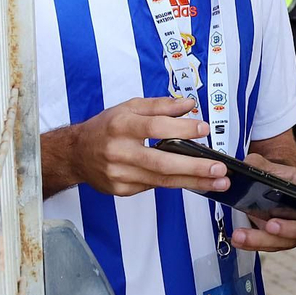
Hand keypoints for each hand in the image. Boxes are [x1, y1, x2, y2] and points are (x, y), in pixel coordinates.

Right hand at [65, 96, 231, 196]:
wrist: (75, 154)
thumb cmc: (106, 127)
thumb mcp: (130, 108)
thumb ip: (161, 105)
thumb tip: (190, 105)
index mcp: (120, 126)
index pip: (154, 127)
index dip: (181, 128)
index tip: (204, 129)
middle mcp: (118, 152)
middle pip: (161, 162)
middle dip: (194, 167)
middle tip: (219, 169)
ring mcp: (119, 174)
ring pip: (162, 180)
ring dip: (194, 182)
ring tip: (219, 183)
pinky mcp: (121, 189)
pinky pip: (154, 186)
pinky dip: (177, 183)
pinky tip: (197, 183)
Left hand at [230, 154, 295, 251]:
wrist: (262, 186)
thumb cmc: (270, 175)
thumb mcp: (262, 165)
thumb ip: (256, 165)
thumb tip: (247, 168)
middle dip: (291, 229)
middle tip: (271, 225)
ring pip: (290, 240)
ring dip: (265, 241)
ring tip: (242, 235)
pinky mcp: (282, 237)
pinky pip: (274, 246)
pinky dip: (256, 245)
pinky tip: (240, 240)